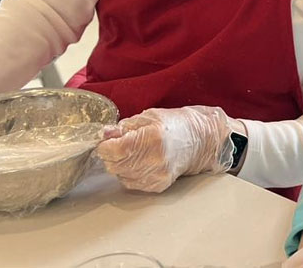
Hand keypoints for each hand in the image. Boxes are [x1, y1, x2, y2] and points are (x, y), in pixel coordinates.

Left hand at [96, 105, 234, 192]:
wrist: (198, 141)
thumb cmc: (174, 125)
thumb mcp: (148, 117)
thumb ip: (124, 127)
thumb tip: (104, 134)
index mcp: (151, 138)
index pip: (113, 150)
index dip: (105, 145)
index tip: (107, 140)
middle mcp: (155, 159)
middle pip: (114, 164)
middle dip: (112, 155)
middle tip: (121, 144)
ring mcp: (157, 175)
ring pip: (120, 175)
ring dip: (120, 165)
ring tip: (134, 153)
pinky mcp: (158, 185)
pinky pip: (130, 183)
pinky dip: (130, 173)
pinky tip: (141, 162)